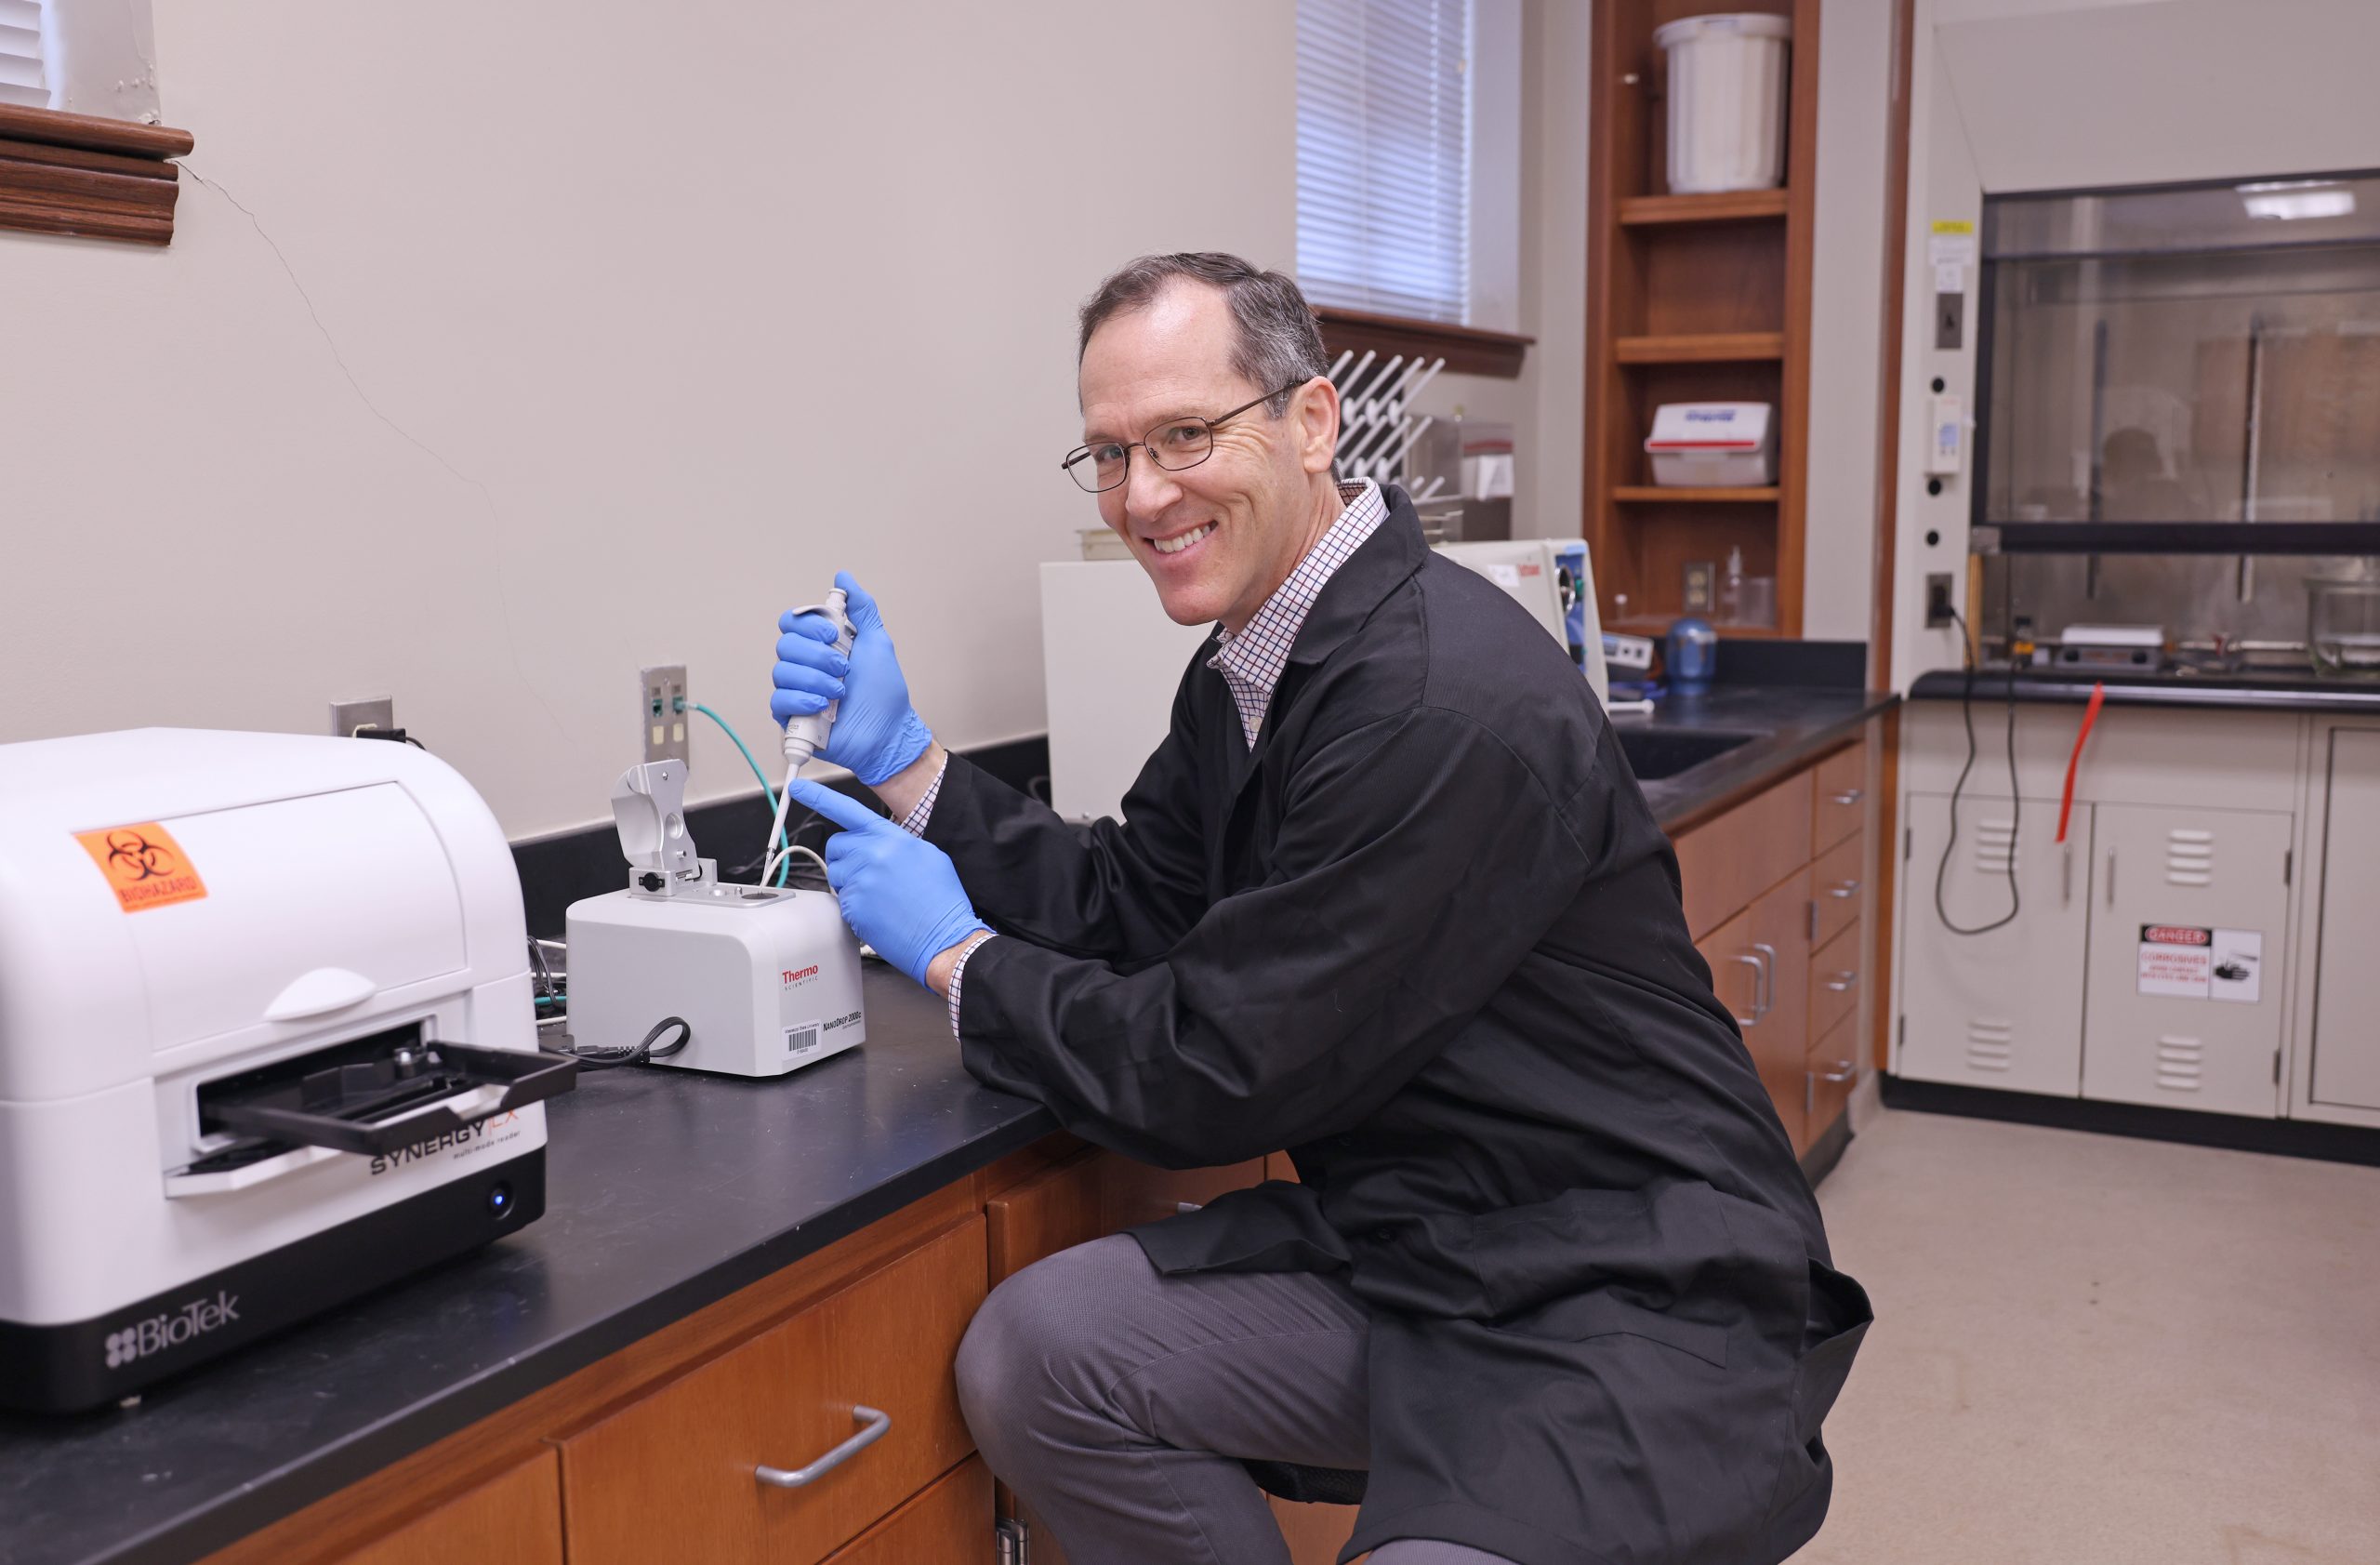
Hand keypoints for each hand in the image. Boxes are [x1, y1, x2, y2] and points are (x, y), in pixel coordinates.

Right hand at [773, 572, 934, 785]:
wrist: (888, 732)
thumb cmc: (884, 692)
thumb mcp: (877, 641)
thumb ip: (861, 608)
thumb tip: (843, 576)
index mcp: (820, 646)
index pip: (793, 622)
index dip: (809, 625)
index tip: (834, 635)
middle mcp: (805, 665)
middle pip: (785, 645)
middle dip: (817, 655)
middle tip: (844, 668)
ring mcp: (797, 691)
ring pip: (781, 672)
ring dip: (815, 679)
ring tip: (839, 692)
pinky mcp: (792, 717)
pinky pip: (778, 701)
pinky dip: (800, 699)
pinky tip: (822, 705)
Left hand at [786, 777, 990, 987]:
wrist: (945, 937)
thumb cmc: (941, 902)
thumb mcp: (928, 856)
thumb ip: (897, 843)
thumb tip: (881, 843)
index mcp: (892, 838)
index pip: (848, 810)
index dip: (819, 797)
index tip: (798, 789)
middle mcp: (873, 854)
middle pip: (836, 846)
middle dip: (845, 858)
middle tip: (867, 874)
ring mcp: (861, 880)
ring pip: (835, 875)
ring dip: (849, 884)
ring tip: (878, 897)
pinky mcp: (853, 905)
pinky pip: (841, 901)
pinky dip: (855, 908)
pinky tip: (878, 913)